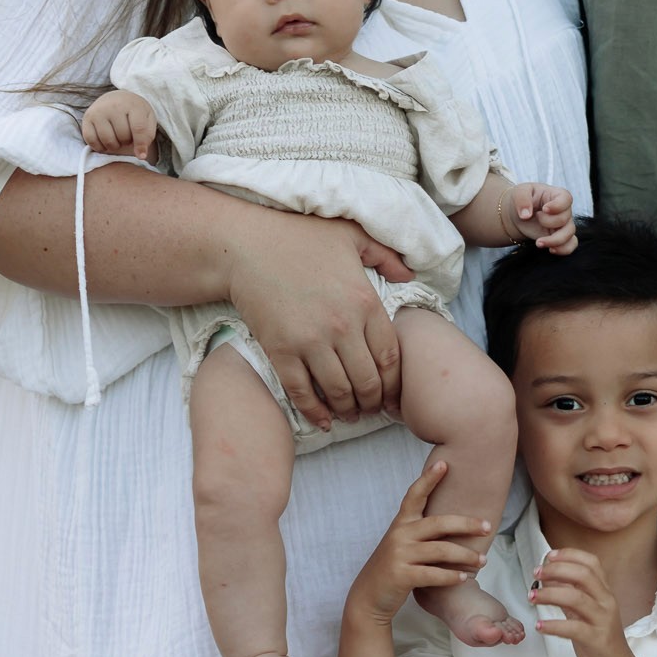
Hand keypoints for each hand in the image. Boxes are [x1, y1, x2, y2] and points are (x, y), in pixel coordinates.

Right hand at [81, 90, 158, 160]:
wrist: (117, 99)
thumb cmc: (135, 113)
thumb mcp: (147, 120)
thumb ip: (147, 136)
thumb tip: (140, 155)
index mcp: (133, 104)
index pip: (139, 128)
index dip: (141, 144)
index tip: (142, 155)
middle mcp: (114, 105)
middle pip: (123, 136)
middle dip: (127, 141)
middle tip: (127, 135)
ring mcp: (98, 111)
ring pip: (108, 141)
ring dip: (115, 146)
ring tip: (118, 138)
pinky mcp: (87, 117)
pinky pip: (91, 140)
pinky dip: (99, 147)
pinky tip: (106, 142)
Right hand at [225, 213, 409, 428]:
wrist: (247, 246)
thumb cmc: (300, 237)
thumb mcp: (352, 235)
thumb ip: (386, 255)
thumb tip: (409, 276)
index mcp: (365, 301)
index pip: (390, 356)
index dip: (394, 383)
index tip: (393, 393)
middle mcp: (342, 326)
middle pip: (367, 381)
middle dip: (374, 402)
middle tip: (373, 410)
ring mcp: (310, 341)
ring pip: (339, 391)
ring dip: (348, 410)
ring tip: (351, 415)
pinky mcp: (281, 351)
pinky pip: (302, 392)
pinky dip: (314, 412)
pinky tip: (322, 421)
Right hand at [349, 461, 492, 623]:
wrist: (368, 597)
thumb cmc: (393, 568)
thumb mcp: (402, 543)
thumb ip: (421, 531)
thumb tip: (455, 521)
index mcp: (401, 523)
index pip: (415, 495)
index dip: (428, 479)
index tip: (444, 463)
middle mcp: (400, 535)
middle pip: (438, 523)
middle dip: (466, 524)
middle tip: (487, 526)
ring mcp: (399, 555)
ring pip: (441, 551)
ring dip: (465, 556)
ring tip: (482, 561)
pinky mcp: (401, 576)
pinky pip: (433, 574)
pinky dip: (451, 576)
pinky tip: (463, 578)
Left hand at [506, 183, 576, 254]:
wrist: (517, 215)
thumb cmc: (522, 199)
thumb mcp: (519, 192)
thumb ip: (522, 199)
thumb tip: (526, 215)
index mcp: (556, 195)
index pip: (566, 199)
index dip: (557, 206)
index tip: (544, 209)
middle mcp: (564, 210)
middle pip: (565, 219)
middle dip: (548, 222)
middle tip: (536, 217)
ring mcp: (564, 224)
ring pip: (569, 234)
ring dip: (554, 240)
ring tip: (538, 243)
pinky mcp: (561, 237)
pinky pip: (570, 245)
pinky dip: (563, 249)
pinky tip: (550, 250)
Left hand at [530, 548, 633, 656]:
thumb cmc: (598, 642)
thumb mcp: (583, 614)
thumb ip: (569, 595)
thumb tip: (548, 576)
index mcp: (604, 593)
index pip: (592, 563)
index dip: (570, 555)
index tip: (548, 556)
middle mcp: (607, 603)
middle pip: (584, 575)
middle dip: (557, 570)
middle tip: (536, 573)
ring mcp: (604, 621)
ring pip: (577, 599)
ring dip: (550, 594)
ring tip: (531, 597)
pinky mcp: (598, 641)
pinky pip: (574, 629)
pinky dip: (554, 625)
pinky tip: (539, 626)